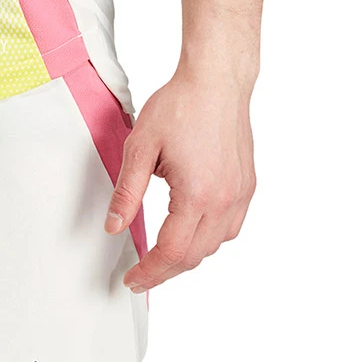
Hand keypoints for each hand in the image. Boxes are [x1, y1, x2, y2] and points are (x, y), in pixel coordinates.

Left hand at [103, 67, 255, 291]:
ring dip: (189, 255)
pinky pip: (230, 226)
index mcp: (197, 195)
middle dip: (167, 270)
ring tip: (163, 254)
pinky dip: (209, 236)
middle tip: (142, 274)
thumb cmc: (179, 106)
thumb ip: (127, 192)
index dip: (150, 272)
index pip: (172, 252)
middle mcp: (225, 200)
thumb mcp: (141, 147)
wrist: (216, 81)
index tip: (133, 280)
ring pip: (216, 244)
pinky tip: (192, 228)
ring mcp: (240, 194)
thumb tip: (114, 226)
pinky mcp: (247, 184)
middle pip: (195, 255)